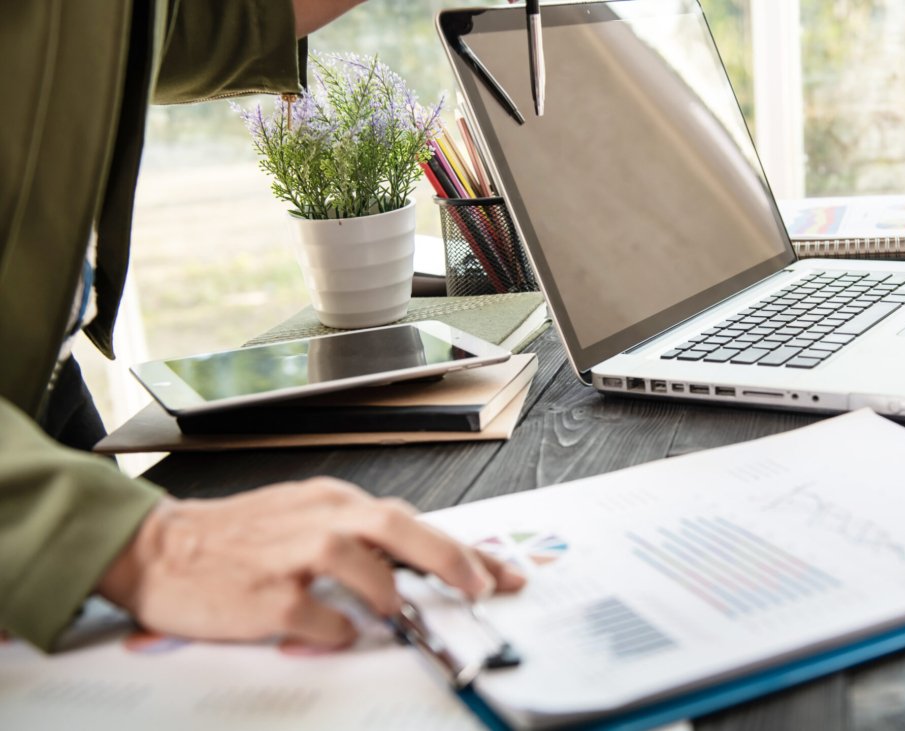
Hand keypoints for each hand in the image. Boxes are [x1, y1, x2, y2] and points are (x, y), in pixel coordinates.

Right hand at [96, 478, 524, 647]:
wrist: (159, 548)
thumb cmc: (237, 538)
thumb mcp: (306, 519)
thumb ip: (361, 539)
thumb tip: (421, 568)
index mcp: (332, 501)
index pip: (412, 521)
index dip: (463, 549)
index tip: (501, 572)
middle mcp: (317, 519)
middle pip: (396, 526)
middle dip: (449, 558)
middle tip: (481, 588)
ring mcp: (288, 555)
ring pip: (358, 561)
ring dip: (389, 592)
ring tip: (399, 614)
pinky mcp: (264, 595)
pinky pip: (315, 616)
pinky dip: (336, 630)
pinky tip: (337, 634)